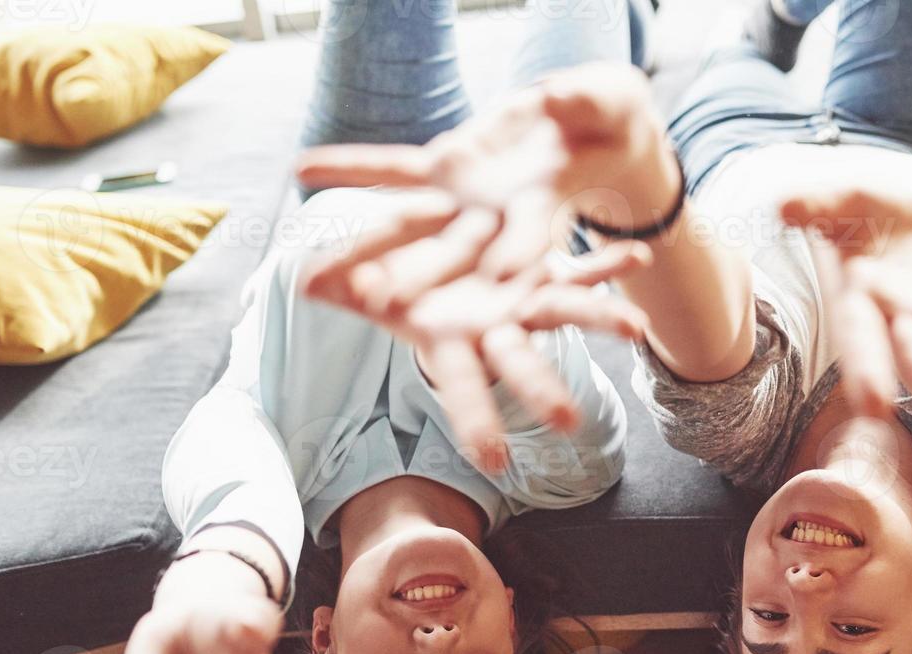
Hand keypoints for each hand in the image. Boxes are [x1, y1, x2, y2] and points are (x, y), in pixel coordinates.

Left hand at [297, 62, 669, 278]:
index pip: (530, 235)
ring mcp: (467, 194)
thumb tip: (556, 94)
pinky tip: (302, 168)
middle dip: (418, 277)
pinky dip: (351, 166)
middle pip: (454, 252)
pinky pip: (392, 168)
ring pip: (410, 224)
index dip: (516, 253)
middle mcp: (497, 213)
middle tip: (376, 300)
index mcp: (544, 205)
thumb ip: (584, 100)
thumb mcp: (607, 104)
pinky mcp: (447, 166)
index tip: (500, 277)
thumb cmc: (609, 117)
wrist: (587, 125)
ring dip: (363, 246)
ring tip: (311, 273)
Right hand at [300, 189, 652, 471]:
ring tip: (636, 329)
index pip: (461, 389)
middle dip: (543, 391)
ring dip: (599, 320)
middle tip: (570, 423)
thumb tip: (302, 279)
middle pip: (519, 365)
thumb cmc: (388, 278)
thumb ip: (336, 277)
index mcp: (450, 340)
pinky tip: (641, 253)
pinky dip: (607, 261)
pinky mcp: (541, 273)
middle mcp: (492, 330)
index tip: (492, 462)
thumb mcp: (356, 276)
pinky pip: (579, 268)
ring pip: (564, 314)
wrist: (433, 255)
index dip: (475, 421)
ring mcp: (522, 303)